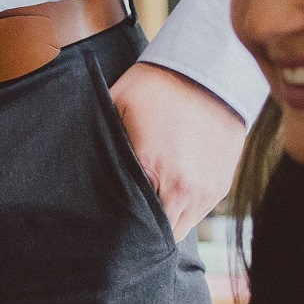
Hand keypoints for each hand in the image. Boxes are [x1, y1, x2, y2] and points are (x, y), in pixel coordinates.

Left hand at [109, 60, 244, 237]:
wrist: (209, 69)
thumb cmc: (156, 86)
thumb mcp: (116, 106)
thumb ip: (102, 144)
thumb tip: (80, 173)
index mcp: (152, 170)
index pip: (133, 225)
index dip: (120, 228)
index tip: (111, 221)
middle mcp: (184, 188)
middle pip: (159, 235)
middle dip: (143, 230)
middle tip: (129, 215)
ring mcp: (206, 189)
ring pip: (182, 228)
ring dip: (166, 220)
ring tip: (152, 200)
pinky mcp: (222, 185)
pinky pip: (200, 212)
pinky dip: (185, 207)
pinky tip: (173, 187)